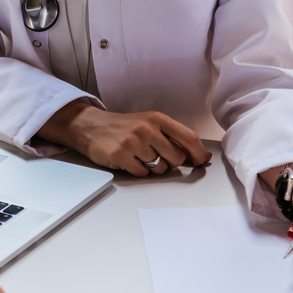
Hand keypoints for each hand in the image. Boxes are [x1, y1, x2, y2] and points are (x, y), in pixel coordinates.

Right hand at [37, 101, 211, 175]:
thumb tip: (201, 156)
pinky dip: (137, 171)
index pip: (188, 137)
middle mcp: (147, 128)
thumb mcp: (148, 124)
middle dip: (170, 162)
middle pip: (176, 158)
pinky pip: (142, 174)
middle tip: (156, 156)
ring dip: (152, 167)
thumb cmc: (123, 127)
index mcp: (157, 118)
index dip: (198, 153)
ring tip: (138, 155)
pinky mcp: (120, 155)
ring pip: (159, 168)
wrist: (90, 126)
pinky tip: (128, 160)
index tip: (201, 161)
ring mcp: (133, 142)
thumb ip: (172, 138)